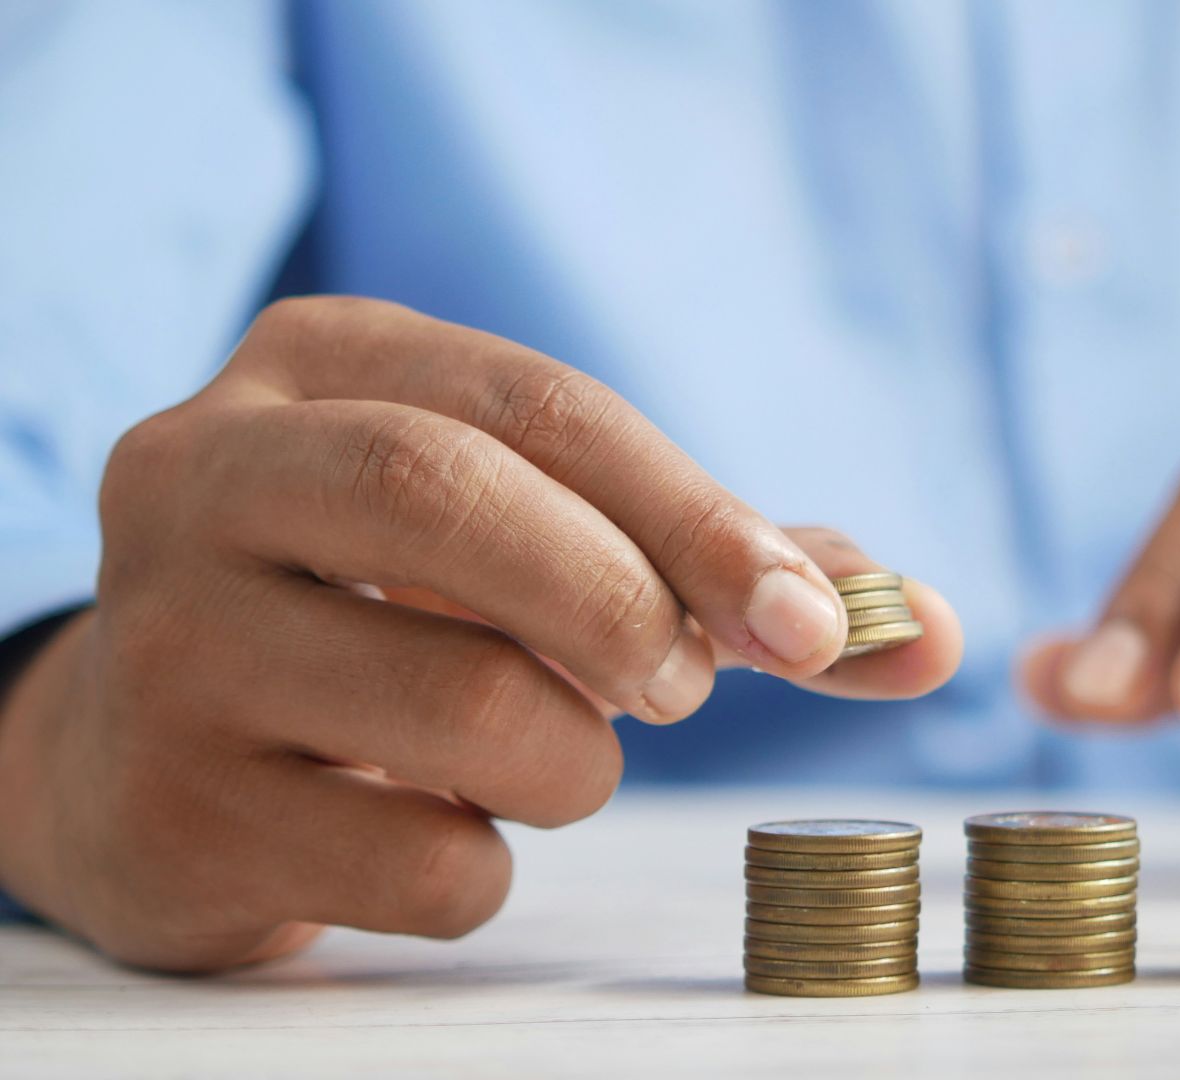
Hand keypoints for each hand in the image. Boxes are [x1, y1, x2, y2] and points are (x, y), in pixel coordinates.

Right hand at [0, 297, 961, 970]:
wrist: (151, 753)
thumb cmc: (394, 618)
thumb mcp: (531, 540)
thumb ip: (725, 570)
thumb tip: (928, 630)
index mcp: (320, 366)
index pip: (541, 405)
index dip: (700, 515)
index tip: (815, 623)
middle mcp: (207, 475)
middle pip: (453, 498)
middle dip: (624, 603)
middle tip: (681, 689)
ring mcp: (166, 644)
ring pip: (460, 706)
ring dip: (572, 762)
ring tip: (542, 757)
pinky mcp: (169, 811)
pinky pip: (417, 863)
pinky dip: (487, 867)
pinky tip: (436, 829)